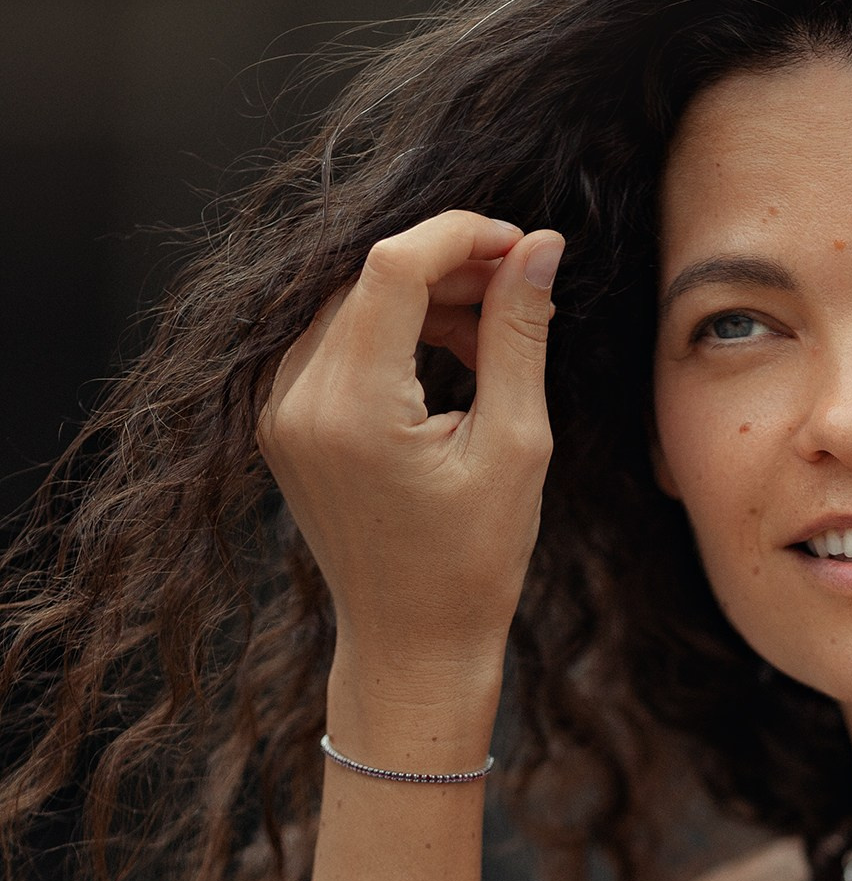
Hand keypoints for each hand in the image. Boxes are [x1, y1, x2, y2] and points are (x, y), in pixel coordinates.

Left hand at [257, 210, 563, 697]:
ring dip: (422, 299)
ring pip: (350, 303)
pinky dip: (391, 332)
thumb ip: (519, 334)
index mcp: (353, 408)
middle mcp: (299, 401)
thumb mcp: (515, 444)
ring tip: (490, 338)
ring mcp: (281, 412)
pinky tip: (447, 360)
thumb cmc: (473, 563)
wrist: (411, 644)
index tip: (521, 244)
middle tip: (519, 289)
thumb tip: (540, 247)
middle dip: (447, 267)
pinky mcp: (282, 423)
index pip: (393, 265)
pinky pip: (334, 343)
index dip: (461, 236)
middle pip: (368, 278)